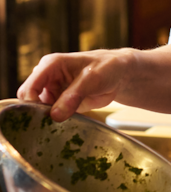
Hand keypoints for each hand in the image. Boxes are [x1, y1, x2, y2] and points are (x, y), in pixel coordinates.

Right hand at [17, 48, 133, 120]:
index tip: (42, 118)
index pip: (29, 87)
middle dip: (37, 114)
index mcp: (50, 65)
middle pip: (30, 101)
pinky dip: (56, 122)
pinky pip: (51, 116)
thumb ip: (73, 96)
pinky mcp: (60, 103)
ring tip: (61, 125)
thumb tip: (55, 115)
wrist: (119, 74)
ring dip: (47, 120)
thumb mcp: (93, 79)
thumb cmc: (107, 68)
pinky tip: (65, 125)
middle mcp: (47, 78)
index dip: (31, 104)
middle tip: (51, 125)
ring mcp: (53, 91)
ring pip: (39, 111)